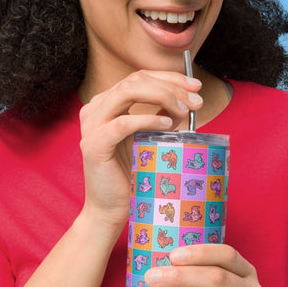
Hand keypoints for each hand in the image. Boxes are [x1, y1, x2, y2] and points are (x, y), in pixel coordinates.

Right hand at [77, 70, 201, 231]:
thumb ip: (161, 117)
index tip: (196, 87)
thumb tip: (187, 102)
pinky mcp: (93, 145)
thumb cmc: (130, 176)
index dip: (170, 77)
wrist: (111, 209)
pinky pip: (123, 123)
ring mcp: (91, 125)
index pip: (139, 77)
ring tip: (185, 111)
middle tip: (196, 101)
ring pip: (128, 91)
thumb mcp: (149, 139)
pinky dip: (148, 119)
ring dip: (162, 96)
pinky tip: (167, 125)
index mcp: (106, 104)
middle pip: (136, 80)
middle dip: (171, 86)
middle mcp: (94, 109)